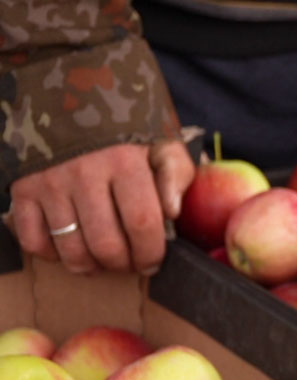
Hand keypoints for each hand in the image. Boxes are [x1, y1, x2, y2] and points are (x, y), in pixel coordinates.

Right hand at [8, 141, 194, 274]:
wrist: (68, 96)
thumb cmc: (124, 131)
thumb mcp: (160, 143)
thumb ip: (175, 176)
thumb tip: (173, 213)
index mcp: (124, 162)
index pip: (142, 223)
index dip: (150, 252)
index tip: (154, 262)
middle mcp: (84, 173)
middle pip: (106, 244)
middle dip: (123, 264)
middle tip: (129, 263)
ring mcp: (49, 182)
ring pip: (71, 249)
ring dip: (91, 266)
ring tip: (103, 260)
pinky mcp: (22, 189)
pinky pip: (33, 240)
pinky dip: (51, 254)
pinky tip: (69, 246)